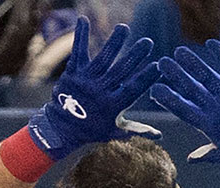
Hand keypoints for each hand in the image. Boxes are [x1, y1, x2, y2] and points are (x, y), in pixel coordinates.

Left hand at [26, 18, 159, 159]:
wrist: (60, 129)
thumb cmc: (92, 130)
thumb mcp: (115, 132)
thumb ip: (137, 129)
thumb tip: (159, 135)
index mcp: (112, 106)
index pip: (132, 90)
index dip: (145, 78)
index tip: (157, 66)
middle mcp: (99, 92)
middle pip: (120, 71)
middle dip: (135, 56)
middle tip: (147, 43)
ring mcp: (85, 81)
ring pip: (103, 59)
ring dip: (114, 43)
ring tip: (124, 28)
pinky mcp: (73, 73)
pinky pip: (78, 52)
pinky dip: (81, 36)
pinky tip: (83, 19)